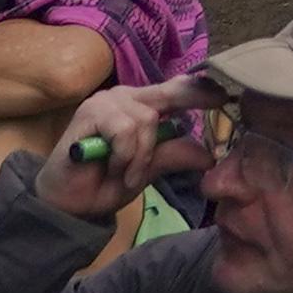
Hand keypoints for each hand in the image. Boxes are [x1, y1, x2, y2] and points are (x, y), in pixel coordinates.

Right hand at [40, 79, 205, 229]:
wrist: (67, 203)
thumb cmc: (106, 182)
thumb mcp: (148, 170)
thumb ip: (173, 155)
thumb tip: (209, 155)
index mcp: (142, 106)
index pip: (177, 89)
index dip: (201, 89)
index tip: (225, 94)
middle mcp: (126, 97)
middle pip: (169, 93)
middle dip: (188, 106)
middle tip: (208, 115)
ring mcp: (107, 101)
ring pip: (148, 119)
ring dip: (141, 156)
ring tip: (127, 175)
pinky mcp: (90, 113)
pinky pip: (125, 130)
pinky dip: (125, 155)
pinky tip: (114, 168)